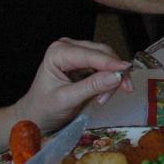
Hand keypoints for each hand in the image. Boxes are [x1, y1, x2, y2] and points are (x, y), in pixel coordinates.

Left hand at [11, 38, 131, 133]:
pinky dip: (110, 80)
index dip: (110, 62)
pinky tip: (104, 95)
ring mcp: (78, 53)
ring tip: (104, 99)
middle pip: (103, 53)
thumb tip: (117, 76)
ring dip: (113, 78)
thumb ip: (92, 86)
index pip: (90, 55)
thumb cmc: (44, 108)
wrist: (36, 116)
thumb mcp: (67, 99)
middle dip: (114, 72)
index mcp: (58, 52)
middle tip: (123, 90)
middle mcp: (69, 47)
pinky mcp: (86, 62)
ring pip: (108, 60)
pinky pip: (106, 67)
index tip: (127, 70)